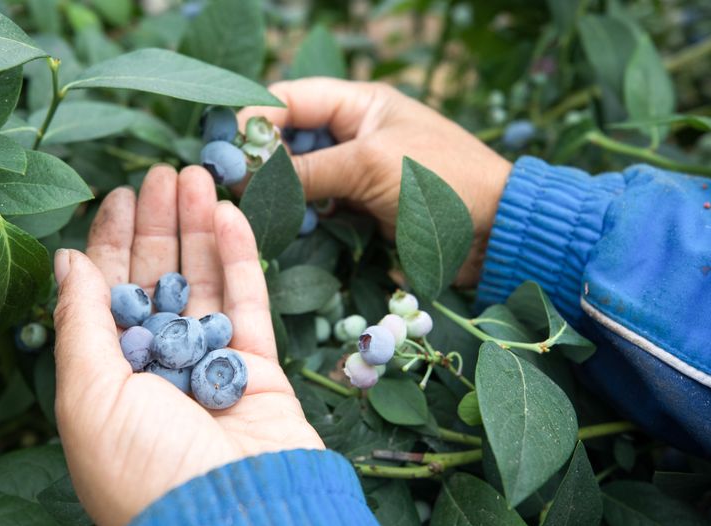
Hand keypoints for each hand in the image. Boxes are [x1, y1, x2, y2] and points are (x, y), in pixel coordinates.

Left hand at [52, 165, 324, 525]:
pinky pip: (246, 302)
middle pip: (157, 280)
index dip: (110, 243)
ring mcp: (209, 365)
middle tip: (162, 172)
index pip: (107, 294)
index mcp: (108, 376)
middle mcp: (157, 367)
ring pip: (203, 282)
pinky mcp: (257, 367)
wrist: (232, 520)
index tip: (117, 194)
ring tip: (197, 175)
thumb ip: (79, 322)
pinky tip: (228, 214)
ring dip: (198, 229)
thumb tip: (66, 260)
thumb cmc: (144, 468)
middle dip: (157, 226)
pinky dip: (239, 258)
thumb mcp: (88, 396)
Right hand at [238, 78, 512, 285]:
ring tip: (248, 208)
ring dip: (274, 190)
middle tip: (230, 186)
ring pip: (297, 176)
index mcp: (360, 103)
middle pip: (287, 138)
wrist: (493, 234)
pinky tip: (277, 225)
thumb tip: (247, 179)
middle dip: (258, 159)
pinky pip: (315, 206)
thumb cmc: (439, 183)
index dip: (254, 120)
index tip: (225, 150)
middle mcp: (353, 133)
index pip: (290, 99)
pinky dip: (296, 214)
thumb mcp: (369, 166)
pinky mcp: (358, 208)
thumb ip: (306, 170)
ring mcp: (355, 172)